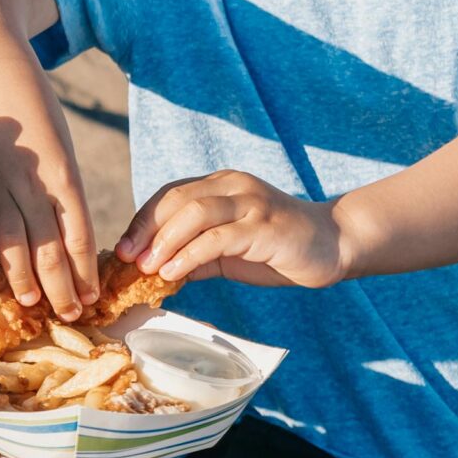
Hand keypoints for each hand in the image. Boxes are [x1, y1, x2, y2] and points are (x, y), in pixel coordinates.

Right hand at [0, 109, 98, 320]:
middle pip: (48, 242)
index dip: (85, 269)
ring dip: (20, 273)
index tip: (91, 298)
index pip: (79, 232)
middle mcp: (32, 179)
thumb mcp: (60, 153)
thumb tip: (66, 248)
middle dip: (59, 284)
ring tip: (31, 301)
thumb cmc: (35, 117)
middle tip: (66, 314)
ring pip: (11, 234)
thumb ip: (61, 197)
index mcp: (64, 175)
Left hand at [117, 170, 351, 286]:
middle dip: (145, 229)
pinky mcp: (264, 226)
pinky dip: (189, 254)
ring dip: (163, 241)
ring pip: (193, 213)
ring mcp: (250, 203)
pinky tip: (173, 272)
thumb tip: (155, 271)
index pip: (170, 195)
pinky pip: (217, 237)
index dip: (143, 220)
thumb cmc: (277, 249)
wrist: (333, 245)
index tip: (123, 249)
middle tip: (127, 258)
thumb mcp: (228, 252)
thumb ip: (195, 255)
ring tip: (146, 266)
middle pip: (176, 200)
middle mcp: (234, 186)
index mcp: (222, 185)